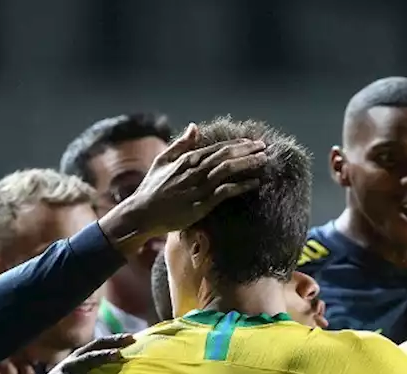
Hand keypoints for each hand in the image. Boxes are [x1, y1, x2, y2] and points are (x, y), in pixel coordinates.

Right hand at [28, 335, 134, 373]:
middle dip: (102, 356)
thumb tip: (128, 355)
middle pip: (87, 359)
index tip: (132, 337)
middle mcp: (69, 366)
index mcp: (78, 357)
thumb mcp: (81, 368)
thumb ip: (99, 361)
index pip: (97, 344)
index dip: (113, 340)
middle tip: (118, 355)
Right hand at [99, 124, 268, 252]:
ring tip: (264, 160)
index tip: (252, 142)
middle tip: (264, 146)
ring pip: (227, 170)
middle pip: (225, 155)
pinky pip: (225, 192)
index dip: (236, 144)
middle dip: (246, 149)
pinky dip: (241, 186)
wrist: (142, 213)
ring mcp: (198, 187)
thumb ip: (180, 144)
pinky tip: (255, 183)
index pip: (216, 148)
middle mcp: (193, 170)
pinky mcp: (201, 204)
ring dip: (247, 163)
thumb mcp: (163, 161)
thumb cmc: (152, 188)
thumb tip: (194, 126)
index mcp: (186, 159)